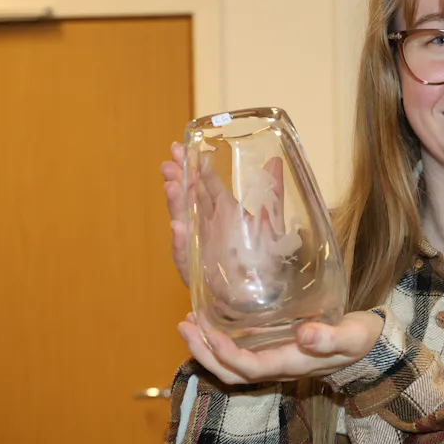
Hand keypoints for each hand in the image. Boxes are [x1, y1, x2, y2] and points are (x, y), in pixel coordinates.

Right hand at [161, 141, 289, 293]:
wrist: (261, 296)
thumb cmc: (264, 259)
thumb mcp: (270, 221)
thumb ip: (272, 192)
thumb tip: (275, 160)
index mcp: (224, 212)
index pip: (205, 184)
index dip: (193, 166)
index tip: (181, 147)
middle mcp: (207, 225)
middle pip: (189, 198)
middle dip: (178, 178)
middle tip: (169, 161)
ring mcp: (199, 246)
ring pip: (183, 222)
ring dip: (176, 204)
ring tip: (172, 185)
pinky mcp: (196, 270)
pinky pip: (185, 256)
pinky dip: (180, 242)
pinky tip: (178, 228)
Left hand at [177, 310, 384, 383]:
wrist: (371, 347)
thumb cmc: (362, 341)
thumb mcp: (352, 336)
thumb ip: (330, 337)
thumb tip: (304, 334)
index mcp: (292, 365)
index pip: (250, 368)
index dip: (225, 354)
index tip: (208, 332)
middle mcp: (278, 368)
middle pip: (231, 373)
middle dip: (204, 353)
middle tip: (184, 325)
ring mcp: (274, 362)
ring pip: (231, 366)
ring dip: (206, 348)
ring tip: (189, 322)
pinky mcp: (274, 351)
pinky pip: (240, 354)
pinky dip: (220, 341)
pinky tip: (212, 321)